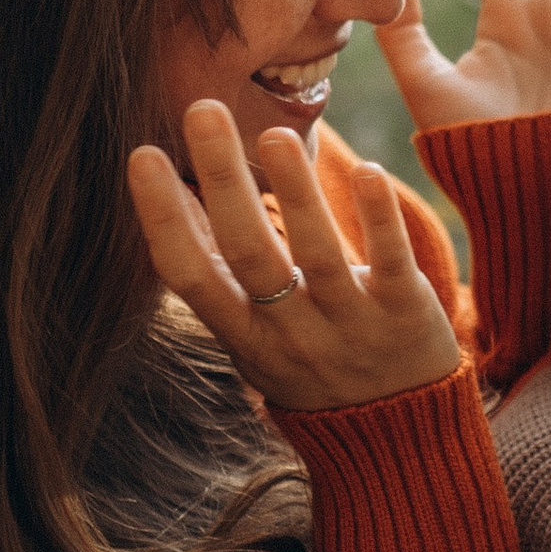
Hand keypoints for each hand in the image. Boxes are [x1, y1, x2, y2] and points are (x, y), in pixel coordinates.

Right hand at [129, 103, 461, 410]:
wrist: (398, 442)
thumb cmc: (312, 371)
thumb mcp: (252, 342)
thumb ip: (218, 279)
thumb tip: (165, 203)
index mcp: (244, 337)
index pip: (191, 275)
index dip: (163, 218)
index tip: (144, 154)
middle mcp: (292, 334)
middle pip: (250, 255)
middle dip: (223, 181)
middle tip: (203, 109)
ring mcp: (350, 325)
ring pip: (317, 255)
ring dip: (295, 192)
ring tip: (274, 132)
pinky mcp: (406, 315)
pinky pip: (390, 263)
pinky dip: (378, 219)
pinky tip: (371, 171)